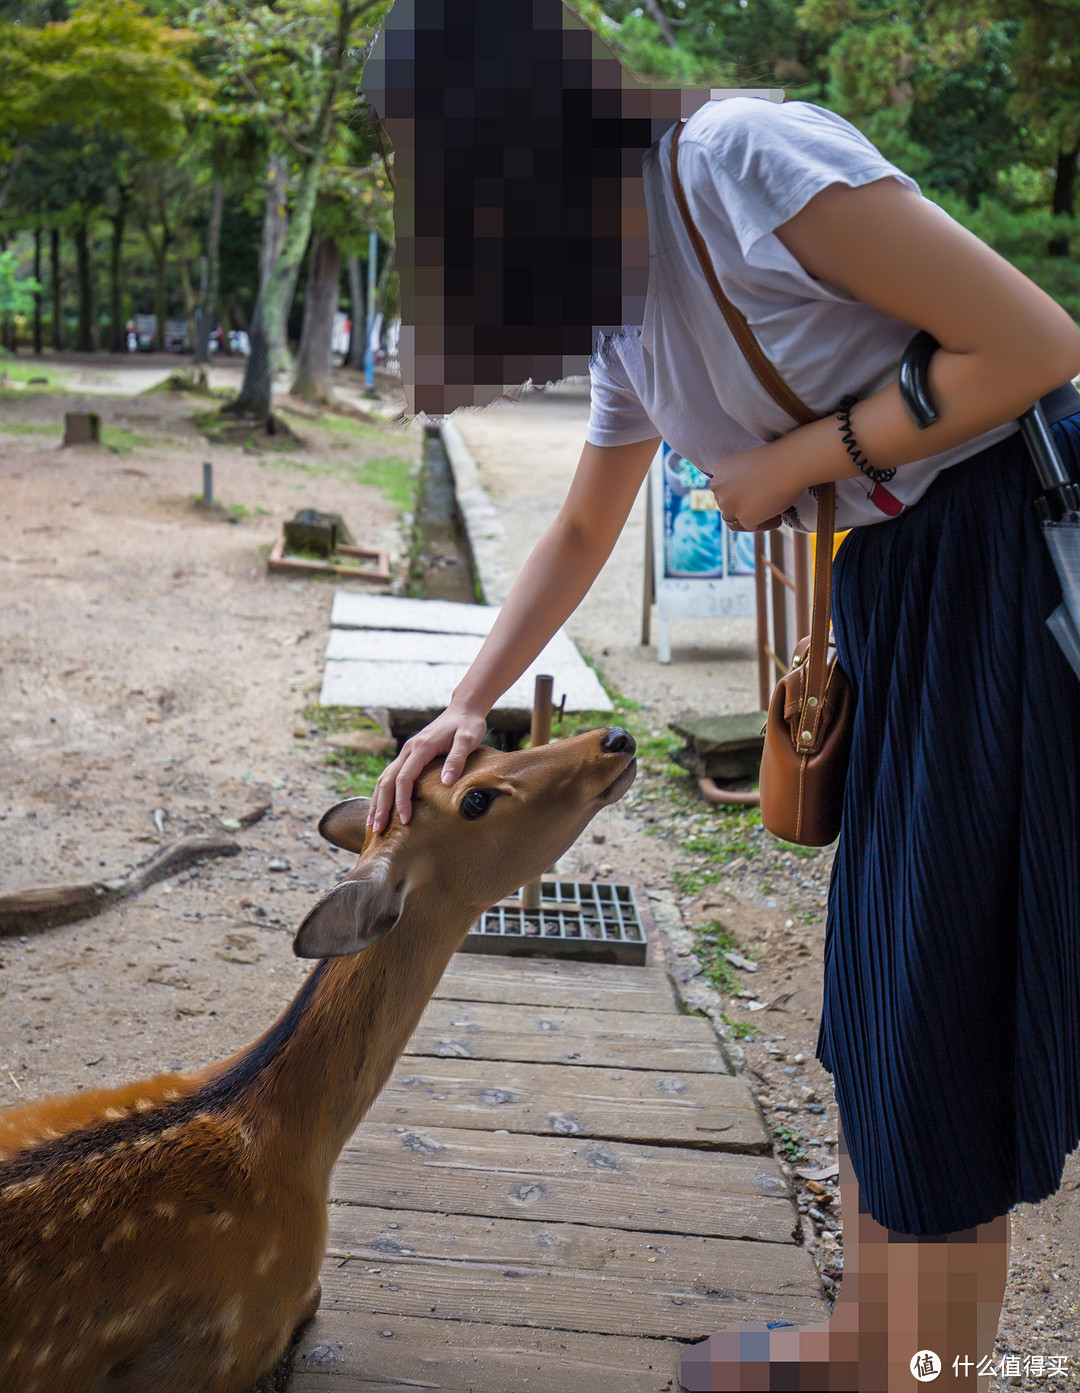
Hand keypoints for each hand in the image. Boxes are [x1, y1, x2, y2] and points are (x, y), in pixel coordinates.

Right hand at [368, 701, 488, 833]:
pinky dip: (383, 793)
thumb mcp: (468, 739)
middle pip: (388, 780)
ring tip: (373, 824)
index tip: (404, 820)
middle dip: (382, 806)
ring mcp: (406, 752)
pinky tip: (381, 807)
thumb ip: (456, 759)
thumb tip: (446, 782)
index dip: (402, 800)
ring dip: (377, 801)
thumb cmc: (468, 725)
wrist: (463, 709)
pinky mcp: (409, 756)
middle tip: (379, 830)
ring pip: (384, 778)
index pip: (404, 777)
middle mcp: (408, 749)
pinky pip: (391, 775)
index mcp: (421, 747)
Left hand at [709, 446, 802, 530]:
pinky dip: (764, 525)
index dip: (739, 497)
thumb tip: (745, 500)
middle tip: (764, 510)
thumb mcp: (750, 464)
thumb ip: (741, 480)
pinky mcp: (743, 516)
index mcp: (720, 469)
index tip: (756, 498)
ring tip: (772, 517)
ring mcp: (729, 503)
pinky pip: (751, 527)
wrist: (790, 463)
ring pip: (735, 520)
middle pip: (727, 506)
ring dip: (751, 519)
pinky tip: (778, 520)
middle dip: (744, 509)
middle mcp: (718, 486)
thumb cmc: (778, 460)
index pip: (724, 490)